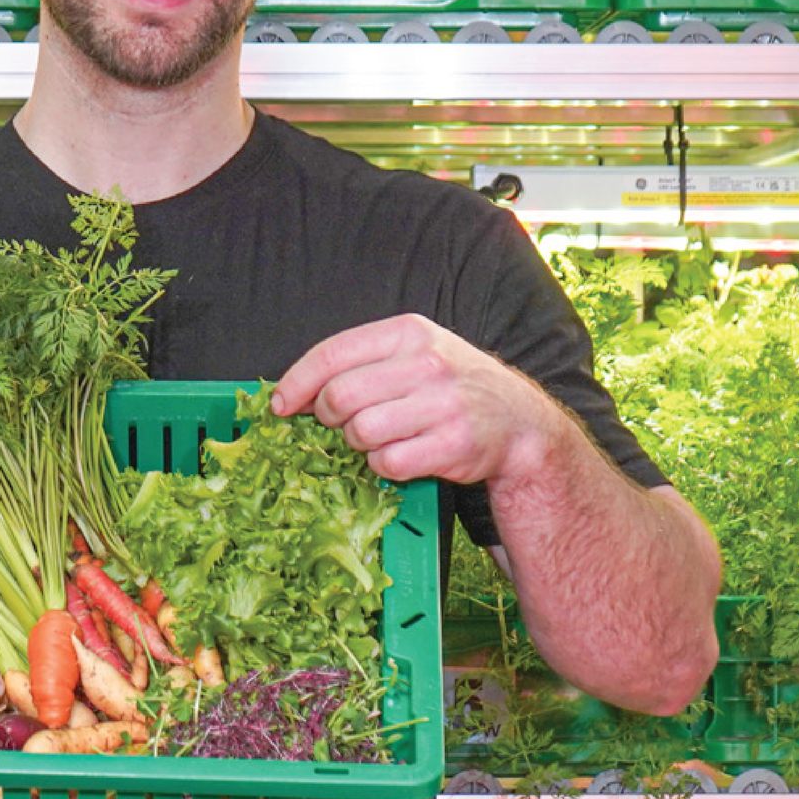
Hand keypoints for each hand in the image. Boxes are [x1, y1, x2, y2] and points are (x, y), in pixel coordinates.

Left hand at [272, 314, 562, 488]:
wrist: (518, 422)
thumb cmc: (451, 386)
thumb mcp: (414, 354)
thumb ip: (361, 364)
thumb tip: (292, 393)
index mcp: (409, 333)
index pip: (332, 354)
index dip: (296, 383)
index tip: (280, 405)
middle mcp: (427, 363)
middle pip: (339, 398)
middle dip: (329, 417)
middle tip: (342, 424)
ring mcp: (443, 404)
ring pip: (361, 432)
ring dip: (359, 443)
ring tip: (381, 437)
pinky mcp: (454, 444)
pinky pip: (388, 463)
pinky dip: (384, 465)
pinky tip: (402, 455)